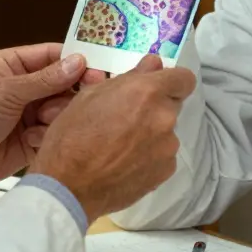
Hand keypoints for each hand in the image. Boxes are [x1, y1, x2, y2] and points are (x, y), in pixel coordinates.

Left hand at [0, 44, 104, 198]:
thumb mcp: (5, 93)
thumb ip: (44, 79)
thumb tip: (79, 61)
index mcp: (15, 64)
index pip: (54, 55)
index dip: (77, 62)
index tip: (97, 72)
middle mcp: (27, 86)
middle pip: (65, 83)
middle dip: (67, 94)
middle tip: (74, 104)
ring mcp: (32, 112)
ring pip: (64, 108)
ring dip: (56, 117)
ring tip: (40, 124)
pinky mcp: (36, 138)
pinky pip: (57, 131)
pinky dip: (48, 136)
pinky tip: (31, 142)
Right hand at [28, 54, 196, 223]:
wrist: (68, 188)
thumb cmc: (72, 136)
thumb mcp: (90, 96)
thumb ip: (129, 78)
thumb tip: (153, 64)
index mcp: (147, 92)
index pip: (184, 79)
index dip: (171, 81)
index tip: (156, 87)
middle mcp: (165, 117)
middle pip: (172, 105)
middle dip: (154, 108)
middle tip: (127, 119)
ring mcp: (168, 147)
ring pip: (166, 132)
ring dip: (151, 133)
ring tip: (121, 146)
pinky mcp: (166, 172)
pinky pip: (163, 155)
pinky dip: (149, 156)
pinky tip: (125, 163)